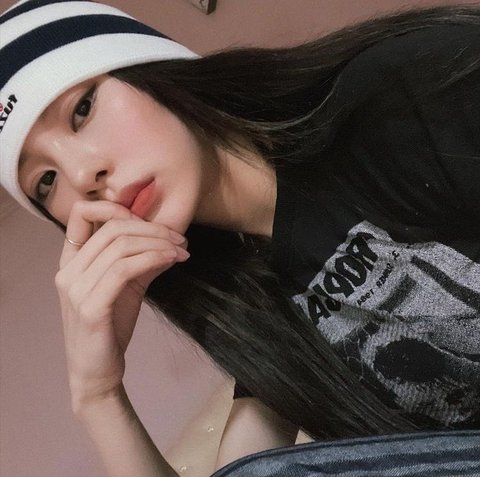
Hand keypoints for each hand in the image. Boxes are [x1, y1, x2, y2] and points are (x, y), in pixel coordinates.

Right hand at [55, 201, 188, 411]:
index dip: (116, 208)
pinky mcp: (90, 307)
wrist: (97, 371)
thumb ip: (142, 262)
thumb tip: (171, 241)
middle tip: (180, 238)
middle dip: (153, 228)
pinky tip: (172, 259)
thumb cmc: (110, 327)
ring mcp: (75, 288)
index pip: (81, 214)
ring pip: (121, 246)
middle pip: (112, 228)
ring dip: (159, 243)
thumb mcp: (127, 287)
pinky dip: (153, 258)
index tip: (150, 222)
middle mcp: (67, 271)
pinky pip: (124, 269)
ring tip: (182, 250)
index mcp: (71, 261)